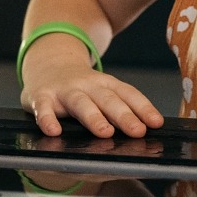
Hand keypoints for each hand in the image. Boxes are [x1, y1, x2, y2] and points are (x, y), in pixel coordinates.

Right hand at [20, 48, 163, 138]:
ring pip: (81, 103)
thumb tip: (145, 130)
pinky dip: (47, 119)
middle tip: (138, 131)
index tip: (156, 123)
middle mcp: (88, 85)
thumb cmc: (81, 86)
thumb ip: (119, 106)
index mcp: (106, 84)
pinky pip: (43, 108)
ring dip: (94, 117)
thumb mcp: (102, 91)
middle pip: (108, 100)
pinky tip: (54, 131)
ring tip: (105, 133)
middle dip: (124, 116)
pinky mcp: (41, 96)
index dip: (143, 108)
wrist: (47, 63)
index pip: (128, 94)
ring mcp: (64, 90)